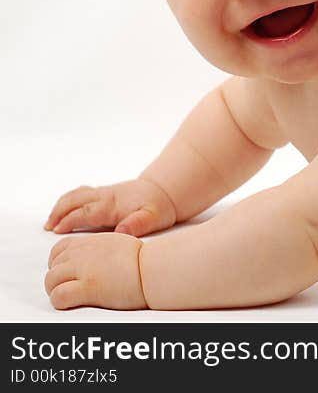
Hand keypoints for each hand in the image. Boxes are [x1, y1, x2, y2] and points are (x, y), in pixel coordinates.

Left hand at [44, 233, 147, 309]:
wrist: (153, 268)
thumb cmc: (144, 259)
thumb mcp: (118, 243)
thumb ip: (99, 249)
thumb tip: (94, 258)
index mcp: (90, 242)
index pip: (59, 249)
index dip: (58, 263)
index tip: (65, 271)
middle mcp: (82, 253)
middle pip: (53, 266)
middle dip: (57, 278)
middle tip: (68, 287)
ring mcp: (83, 270)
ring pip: (51, 280)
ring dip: (56, 290)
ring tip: (69, 297)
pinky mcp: (87, 288)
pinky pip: (58, 296)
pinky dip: (60, 301)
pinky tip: (70, 303)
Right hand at [45, 179, 176, 236]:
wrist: (166, 191)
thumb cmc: (159, 207)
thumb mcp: (154, 218)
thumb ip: (138, 224)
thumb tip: (122, 230)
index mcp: (112, 204)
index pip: (85, 212)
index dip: (69, 221)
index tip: (56, 230)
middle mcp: (105, 196)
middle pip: (74, 200)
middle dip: (58, 212)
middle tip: (48, 227)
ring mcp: (104, 193)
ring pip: (76, 195)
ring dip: (60, 206)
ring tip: (50, 222)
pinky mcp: (105, 193)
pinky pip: (81, 193)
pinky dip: (68, 201)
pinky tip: (65, 211)